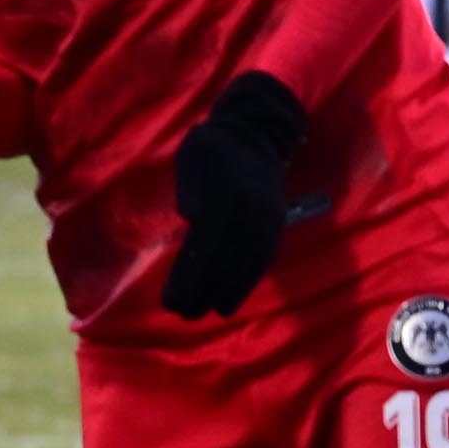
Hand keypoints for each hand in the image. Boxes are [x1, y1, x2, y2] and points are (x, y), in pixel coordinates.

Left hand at [161, 71, 308, 319]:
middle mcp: (253, 208)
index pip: (206, 241)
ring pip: (249, 262)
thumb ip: (190, 184)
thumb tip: (189, 215)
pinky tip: (230, 299)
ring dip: (230, 291)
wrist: (255, 135)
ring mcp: (269, 217)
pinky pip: (265, 257)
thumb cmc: (211, 147)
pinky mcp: (277, 222)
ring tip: (208, 312)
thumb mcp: (192, 153)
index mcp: (228, 192)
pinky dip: (248, 281)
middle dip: (205, 289)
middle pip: (228, 257)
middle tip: (183, 313)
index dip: (189, 274)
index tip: (171, 300)